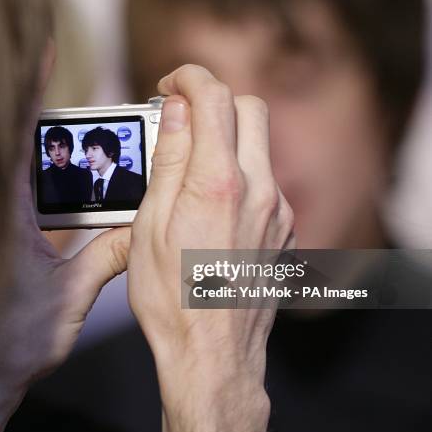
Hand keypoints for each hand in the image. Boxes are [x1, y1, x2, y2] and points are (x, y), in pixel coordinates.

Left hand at [0, 43, 129, 431]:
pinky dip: (46, 167)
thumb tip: (146, 227)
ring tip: (88, 121)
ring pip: (22, 164)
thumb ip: (108, 256)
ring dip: (50, 139)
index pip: (13, 139)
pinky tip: (70, 166)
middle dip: (47, 107)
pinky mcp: (1, 235)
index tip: (42, 52)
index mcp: (3, 218)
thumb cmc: (17, 338)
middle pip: (19, 142)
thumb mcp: (71, 294)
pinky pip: (26, 188)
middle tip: (76, 82)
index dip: (27, 91)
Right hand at [128, 65, 293, 431]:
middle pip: (249, 108)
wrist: (213, 353)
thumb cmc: (171, 296)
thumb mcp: (149, 224)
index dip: (188, 77)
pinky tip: (211, 201)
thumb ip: (168, 158)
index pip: (213, 97)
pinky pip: (264, 178)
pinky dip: (239, 170)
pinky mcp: (283, 227)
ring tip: (189, 167)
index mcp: (218, 183)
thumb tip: (174, 110)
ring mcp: (277, 209)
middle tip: (179, 119)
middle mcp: (258, 189)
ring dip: (226, 138)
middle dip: (213, 101)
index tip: (168, 84)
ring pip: (259, 144)